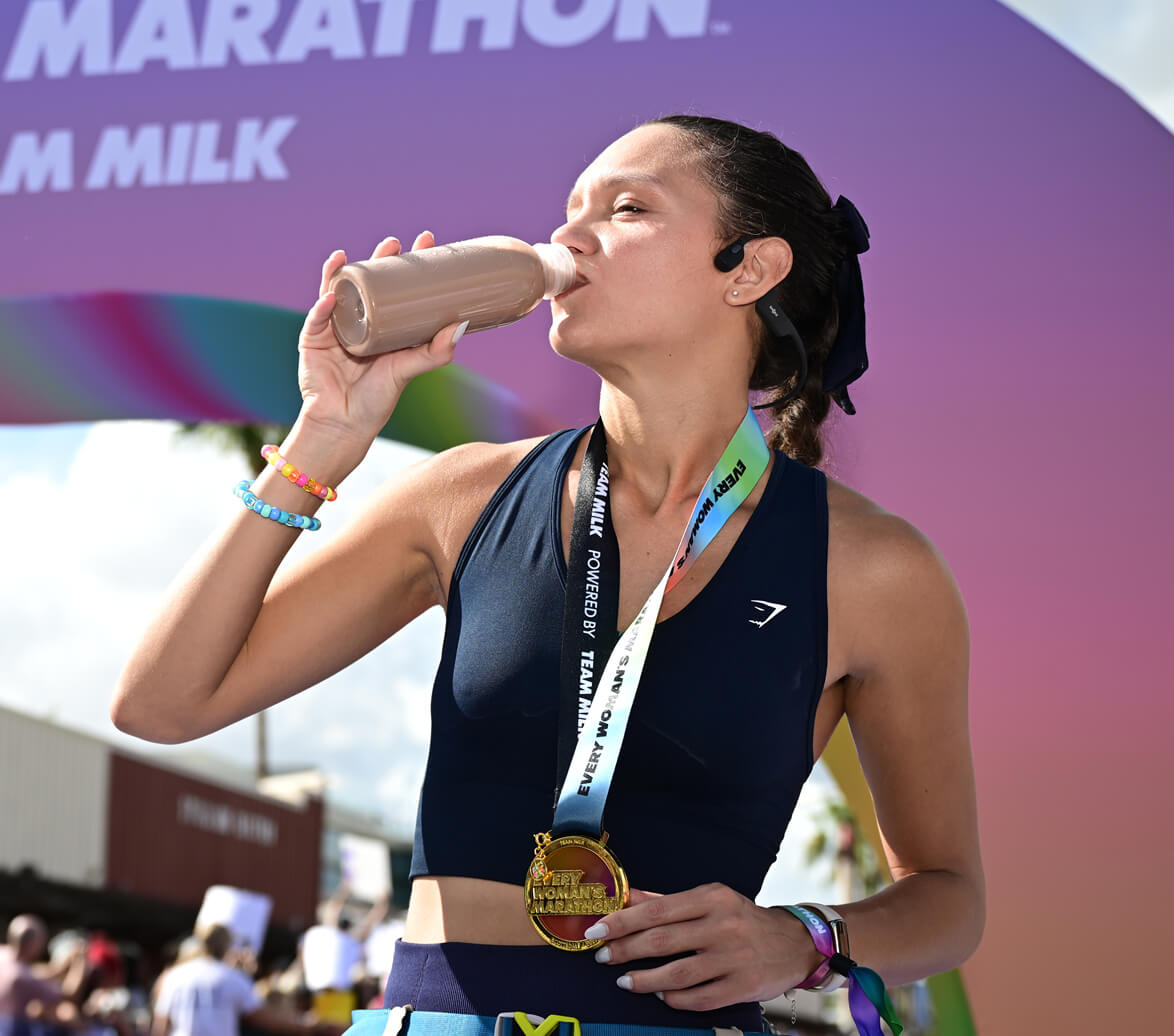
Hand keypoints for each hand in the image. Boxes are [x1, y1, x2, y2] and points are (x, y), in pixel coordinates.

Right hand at [297, 231, 465, 444]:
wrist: (344, 424)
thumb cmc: (377, 400)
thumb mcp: (408, 369)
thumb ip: (435, 351)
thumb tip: (461, 324)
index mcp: (382, 325)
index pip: (397, 286)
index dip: (408, 264)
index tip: (427, 242)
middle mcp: (358, 320)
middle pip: (367, 282)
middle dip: (378, 260)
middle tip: (394, 244)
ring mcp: (333, 327)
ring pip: (336, 291)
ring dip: (342, 271)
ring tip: (350, 257)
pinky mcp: (313, 340)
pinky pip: (317, 318)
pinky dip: (322, 306)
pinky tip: (331, 294)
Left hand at [588, 885, 823, 1011]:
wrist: (795, 943)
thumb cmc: (743, 918)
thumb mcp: (708, 899)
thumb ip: (666, 900)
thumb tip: (625, 897)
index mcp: (711, 897)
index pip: (656, 909)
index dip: (622, 921)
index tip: (596, 930)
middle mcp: (722, 925)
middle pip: (662, 940)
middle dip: (626, 949)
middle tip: (602, 957)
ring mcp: (733, 958)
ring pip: (678, 973)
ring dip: (645, 979)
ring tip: (625, 981)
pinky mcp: (742, 987)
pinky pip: (699, 998)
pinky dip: (675, 998)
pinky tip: (661, 994)